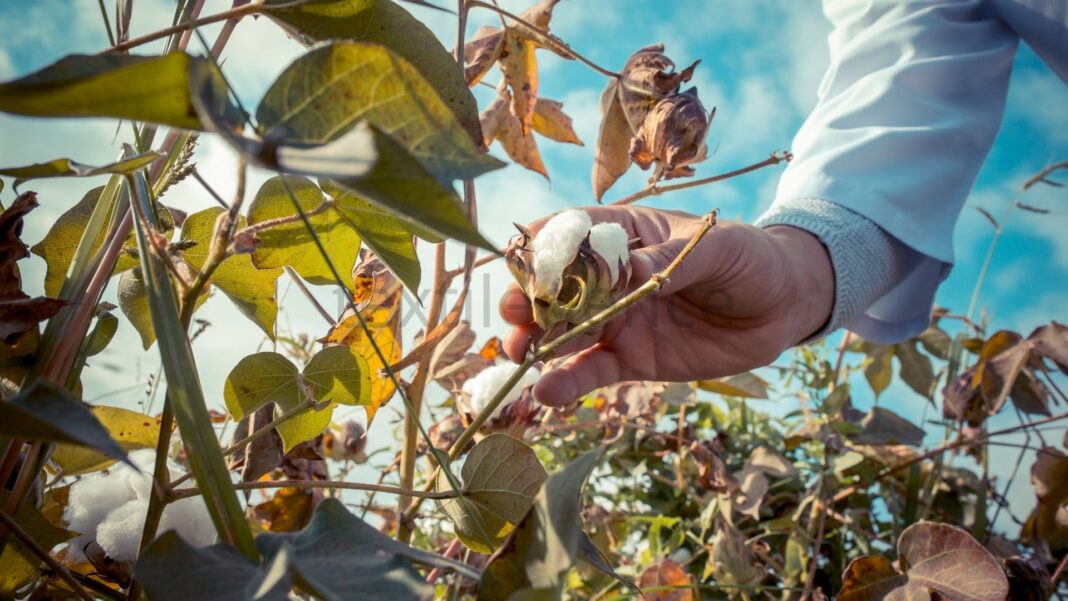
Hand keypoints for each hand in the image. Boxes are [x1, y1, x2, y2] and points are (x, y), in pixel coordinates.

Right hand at [498, 205, 833, 406]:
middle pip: (556, 288)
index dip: (544, 247)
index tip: (521, 262)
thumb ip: (669, 260)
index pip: (572, 235)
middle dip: (529, 300)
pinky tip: (546, 394)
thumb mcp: (715, 248)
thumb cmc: (746, 258)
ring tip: (519, 354)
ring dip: (536, 343)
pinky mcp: (628, 359)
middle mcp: (607, 279)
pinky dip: (566, 383)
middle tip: (514, 315)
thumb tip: (630, 269)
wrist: (780, 307)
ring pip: (563, 333)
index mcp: (623, 236)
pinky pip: (590, 372)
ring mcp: (615, 320)